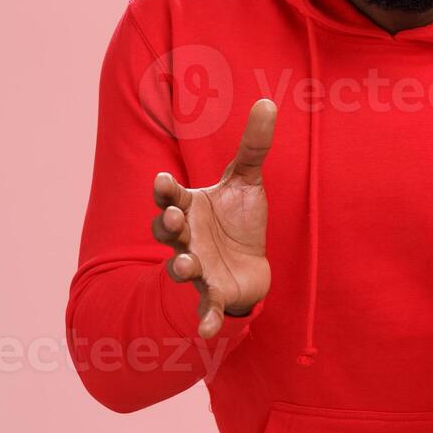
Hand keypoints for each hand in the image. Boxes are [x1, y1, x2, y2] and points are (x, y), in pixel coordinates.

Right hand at [152, 99, 275, 337]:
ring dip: (180, 267)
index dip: (165, 190)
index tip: (163, 180)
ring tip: (186, 265)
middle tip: (174, 218)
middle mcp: (186, 238)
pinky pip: (205, 307)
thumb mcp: (247, 180)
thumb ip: (253, 146)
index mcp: (189, 207)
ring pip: (181, 267)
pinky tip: (206, 330)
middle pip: (167, 230)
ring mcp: (197, 267)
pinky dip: (204, 319)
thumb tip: (269, 102)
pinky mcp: (213, 294)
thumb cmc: (239, 219)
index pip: (170, 196)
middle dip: (169, 225)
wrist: (252, 263)